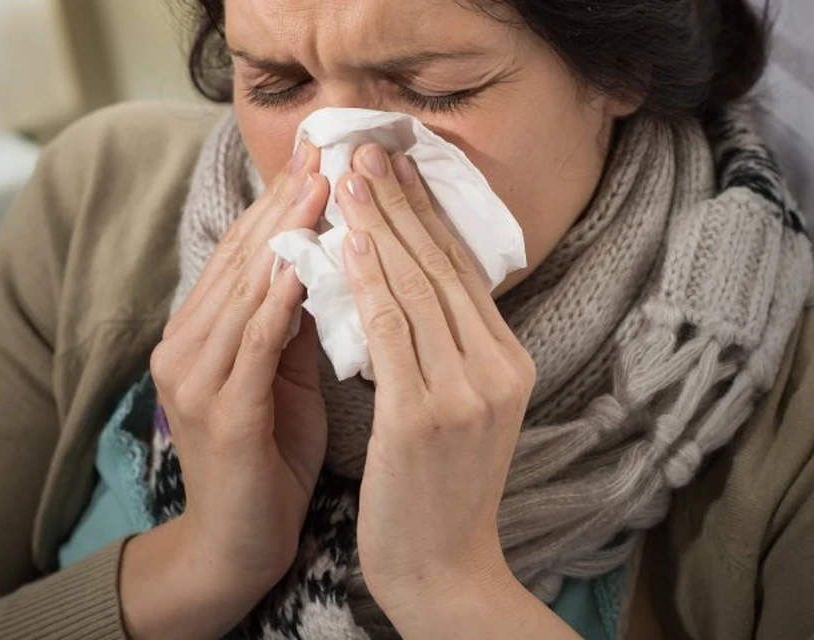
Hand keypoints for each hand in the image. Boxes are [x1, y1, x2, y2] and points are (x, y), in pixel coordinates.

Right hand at [121, 141, 328, 639]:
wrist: (239, 543)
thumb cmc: (268, 456)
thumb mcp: (284, 376)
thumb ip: (294, 321)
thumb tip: (325, 261)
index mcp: (198, 333)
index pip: (242, 253)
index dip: (279, 202)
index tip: (319, 157)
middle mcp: (184, 345)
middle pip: (240, 258)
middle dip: (285, 201)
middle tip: (326, 149)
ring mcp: (194, 377)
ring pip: (244, 289)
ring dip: (286, 234)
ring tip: (322, 186)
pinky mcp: (220, 410)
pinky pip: (254, 343)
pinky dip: (278, 300)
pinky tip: (302, 262)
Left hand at [338, 144, 571, 636]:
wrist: (446, 573)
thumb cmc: (440, 491)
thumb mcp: (460, 410)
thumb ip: (446, 349)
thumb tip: (408, 283)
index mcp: (508, 362)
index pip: (463, 272)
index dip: (427, 214)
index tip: (398, 167)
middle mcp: (496, 368)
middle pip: (442, 267)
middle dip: (401, 202)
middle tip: (369, 148)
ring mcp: (464, 392)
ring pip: (417, 289)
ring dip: (380, 226)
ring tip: (351, 176)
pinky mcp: (423, 416)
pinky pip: (393, 333)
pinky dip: (371, 283)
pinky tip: (351, 242)